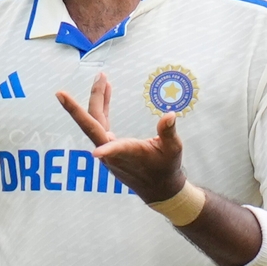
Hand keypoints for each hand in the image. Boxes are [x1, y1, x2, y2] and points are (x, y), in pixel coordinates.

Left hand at [56, 72, 184, 201]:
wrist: (157, 188)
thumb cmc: (165, 168)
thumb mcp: (173, 150)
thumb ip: (168, 133)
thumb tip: (170, 115)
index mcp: (128, 154)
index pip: (115, 150)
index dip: (107, 151)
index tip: (97, 154)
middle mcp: (111, 153)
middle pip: (94, 124)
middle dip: (93, 99)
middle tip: (96, 77)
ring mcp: (107, 149)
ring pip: (95, 121)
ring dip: (98, 99)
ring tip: (102, 78)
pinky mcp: (108, 146)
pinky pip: (100, 123)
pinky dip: (103, 107)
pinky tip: (106, 94)